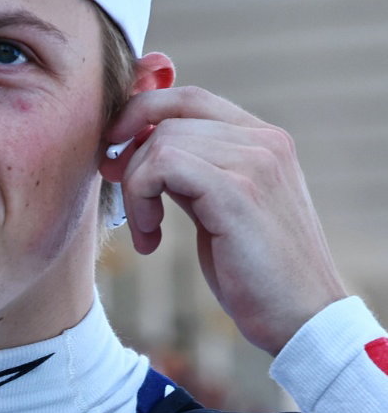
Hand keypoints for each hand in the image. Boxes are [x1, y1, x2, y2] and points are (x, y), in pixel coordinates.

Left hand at [100, 85, 347, 354]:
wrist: (298, 315)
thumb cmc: (253, 269)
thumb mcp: (218, 207)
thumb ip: (191, 172)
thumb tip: (139, 148)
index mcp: (263, 139)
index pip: (188, 97)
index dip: (140, 114)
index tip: (114, 152)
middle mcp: (264, 141)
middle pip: (167, 121)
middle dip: (130, 162)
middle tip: (127, 204)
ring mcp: (255, 162)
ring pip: (160, 143)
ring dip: (136, 191)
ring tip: (147, 232)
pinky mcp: (238, 191)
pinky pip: (163, 166)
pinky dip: (141, 201)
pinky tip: (151, 239)